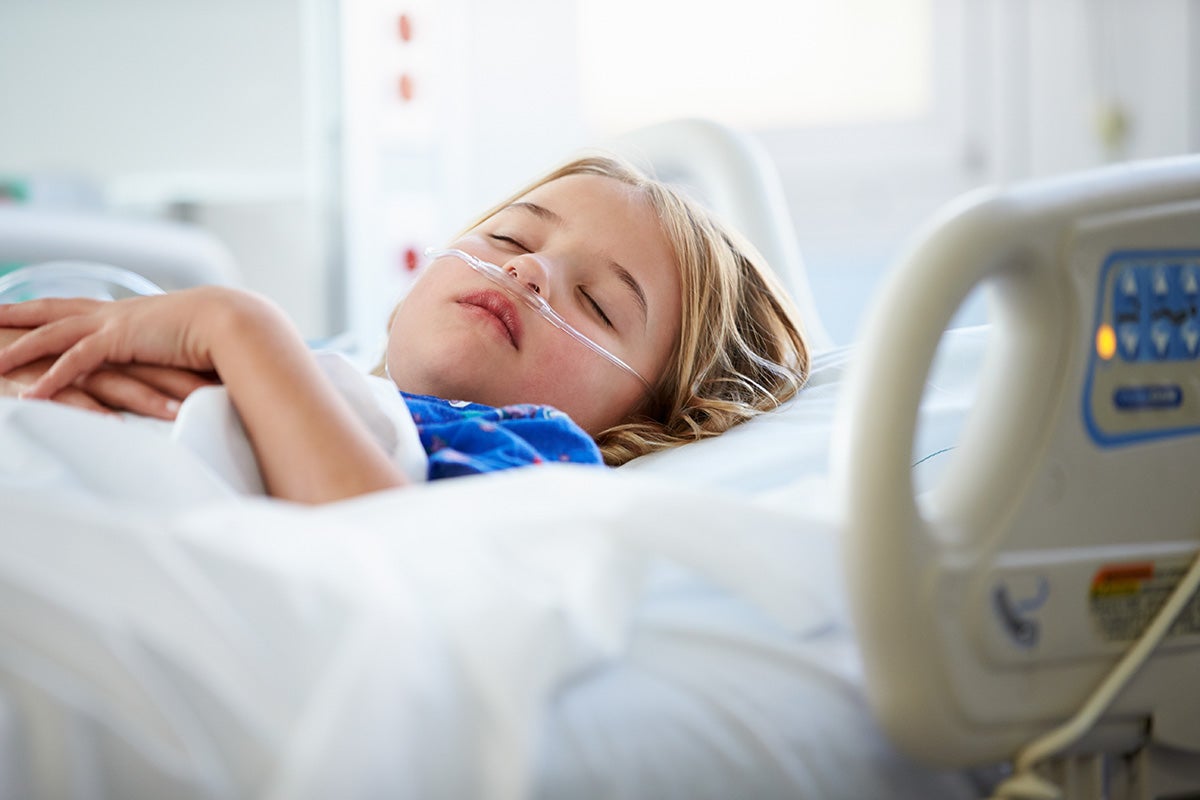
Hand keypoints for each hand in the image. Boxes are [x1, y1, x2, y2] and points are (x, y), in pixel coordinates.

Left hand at [0, 290, 232, 410]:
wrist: (235, 321)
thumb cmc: (219, 335)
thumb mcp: (182, 344)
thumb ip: (166, 355)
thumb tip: (170, 367)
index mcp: (128, 313)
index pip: (74, 307)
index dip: (44, 308)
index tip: (17, 306)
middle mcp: (114, 313)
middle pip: (51, 310)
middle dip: (14, 311)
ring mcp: (115, 323)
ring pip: (51, 334)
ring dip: (17, 349)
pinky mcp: (121, 340)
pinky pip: (76, 360)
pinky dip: (52, 377)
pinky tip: (30, 394)